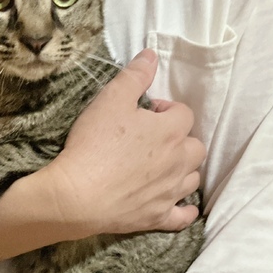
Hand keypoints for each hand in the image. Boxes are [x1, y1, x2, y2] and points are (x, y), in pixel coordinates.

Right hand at [39, 49, 205, 237]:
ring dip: (183, 170)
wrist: (77, 195)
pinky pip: (184, 216)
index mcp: (171, 130)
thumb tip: (152, 55)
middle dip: (179, 139)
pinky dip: (184, 209)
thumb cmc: (93, 145)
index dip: (165, 110)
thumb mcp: (110, 100)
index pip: (184, 113)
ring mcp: (170, 192)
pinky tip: (179, 204)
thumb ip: (134, 76)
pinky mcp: (158, 217)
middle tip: (152, 140)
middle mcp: (179, 162)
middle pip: (195, 146)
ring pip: (192, 178)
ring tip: (160, 167)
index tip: (144, 114)